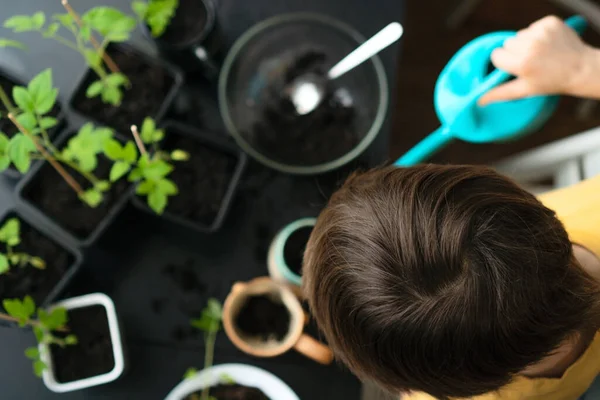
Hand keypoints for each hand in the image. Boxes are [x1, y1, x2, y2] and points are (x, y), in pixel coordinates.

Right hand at [479, 15, 596, 104]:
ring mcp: (541, 32)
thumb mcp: (525, 90)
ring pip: (520, 34)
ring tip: (541, 53)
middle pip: (508, 43)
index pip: (497, 55)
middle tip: (531, 61)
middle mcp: (531, 46)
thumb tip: (479, 100)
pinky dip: (539, 33)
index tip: (516, 67)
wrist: (581, 69)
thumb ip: (500, 93)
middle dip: (516, 51)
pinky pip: (534, 26)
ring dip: (527, 42)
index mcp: (522, 63)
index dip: (504, 62)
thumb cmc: (552, 82)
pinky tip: (549, 43)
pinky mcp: (550, 23)